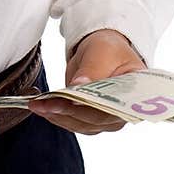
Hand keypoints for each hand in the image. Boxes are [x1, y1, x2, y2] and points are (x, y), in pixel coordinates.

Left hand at [26, 28, 146, 135]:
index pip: (115, 107)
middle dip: (68, 112)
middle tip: (45, 103)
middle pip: (95, 119)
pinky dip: (55, 116)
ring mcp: (105, 118)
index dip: (93, 109)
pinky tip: (41, 107)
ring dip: (57, 116)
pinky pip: (72, 122)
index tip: (71, 103)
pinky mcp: (88, 118)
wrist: (102, 50)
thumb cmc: (109, 49)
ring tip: (38, 105)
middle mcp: (122, 112)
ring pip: (80, 124)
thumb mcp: (102, 51)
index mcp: (136, 95)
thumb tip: (78, 86)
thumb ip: (92, 69)